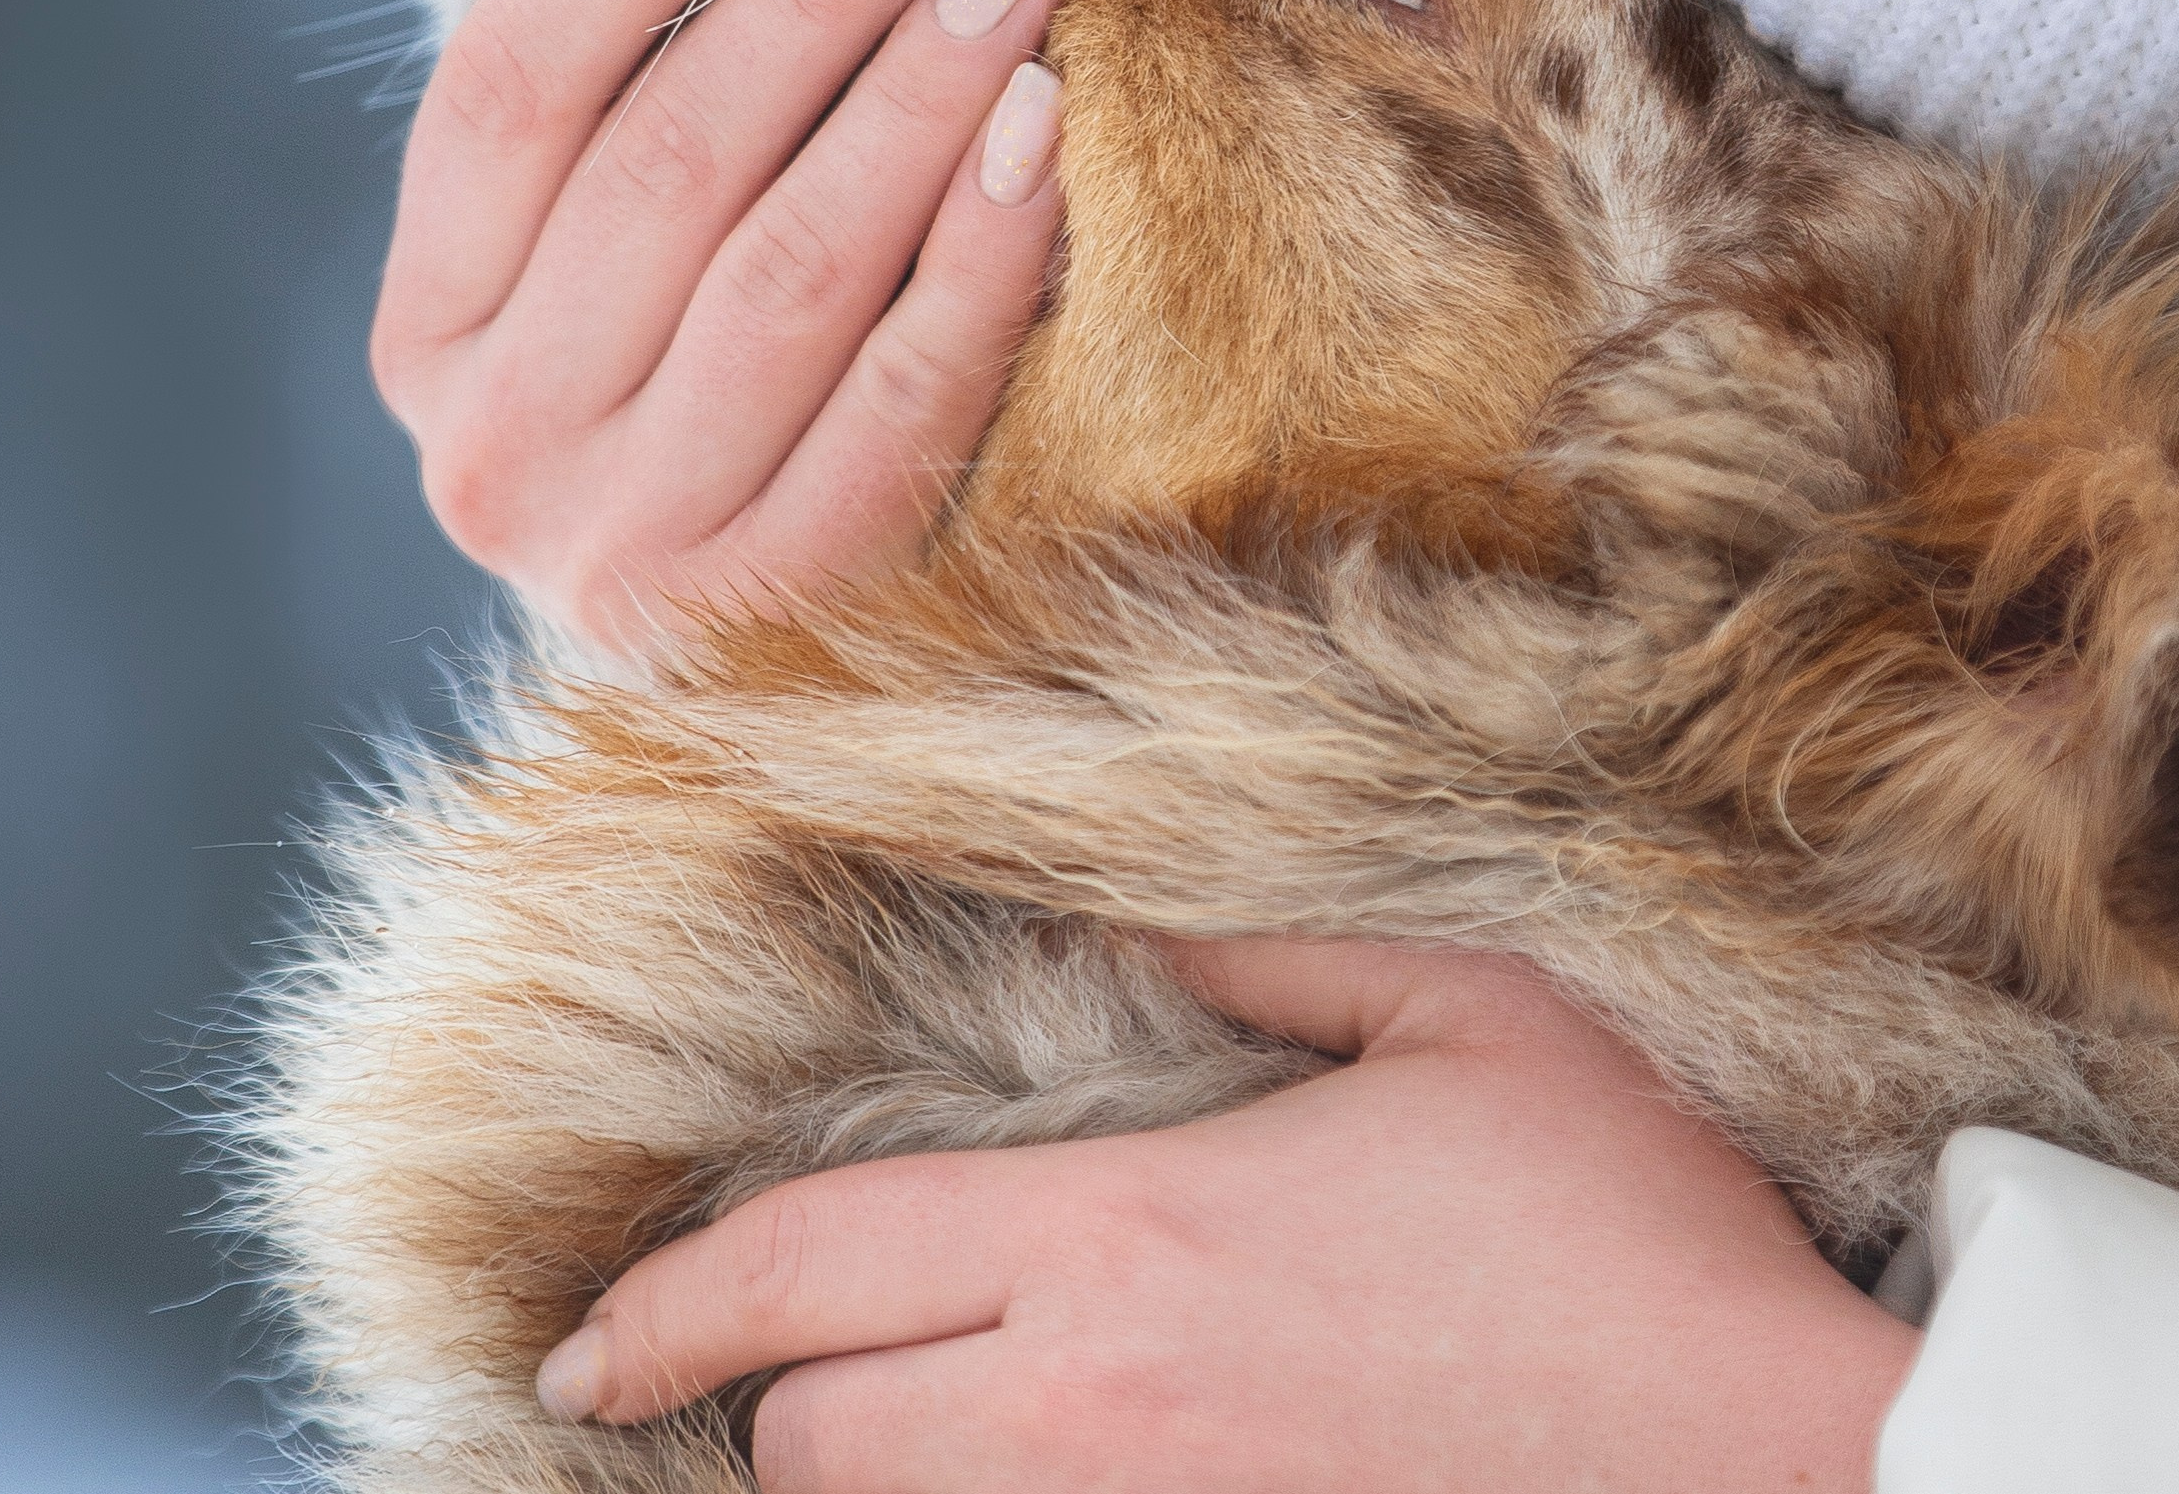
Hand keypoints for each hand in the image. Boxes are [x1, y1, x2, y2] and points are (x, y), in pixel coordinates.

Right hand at [371, 0, 1065, 652]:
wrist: (730, 657)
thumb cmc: (657, 363)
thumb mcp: (572, 219)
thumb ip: (551, 25)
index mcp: (426, 330)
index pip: (504, 95)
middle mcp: (502, 449)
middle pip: (669, 164)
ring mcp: (640, 546)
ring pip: (796, 267)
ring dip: (918, 83)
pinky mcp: (795, 605)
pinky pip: (909, 396)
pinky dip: (980, 250)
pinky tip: (1043, 120)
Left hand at [537, 941, 1919, 1492]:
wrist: (1772, 1448)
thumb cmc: (1615, 1217)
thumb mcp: (1452, 1009)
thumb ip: (1257, 954)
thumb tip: (1118, 919)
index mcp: (1127, 1238)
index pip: (820, 1271)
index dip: (671, 1306)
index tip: (585, 1337)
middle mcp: (1101, 1405)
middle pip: (822, 1438)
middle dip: (768, 1397)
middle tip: (759, 1363)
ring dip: (867, 1478)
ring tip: (869, 1424)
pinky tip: (1005, 1475)